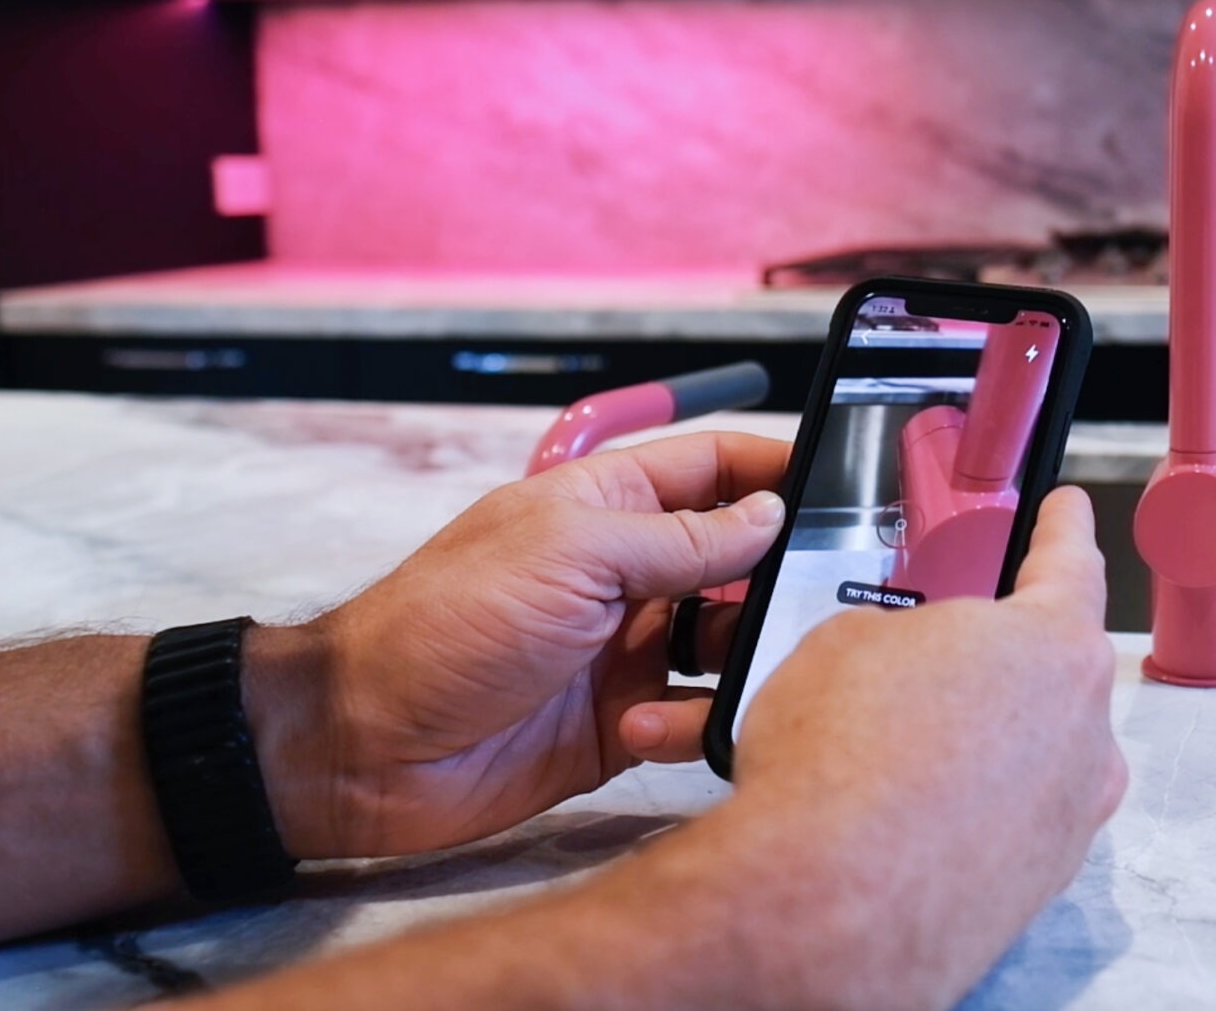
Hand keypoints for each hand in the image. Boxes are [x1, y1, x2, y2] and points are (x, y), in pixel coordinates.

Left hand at [246, 431, 789, 859]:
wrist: (362, 746)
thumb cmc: (451, 623)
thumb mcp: (571, 556)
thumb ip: (680, 538)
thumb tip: (773, 516)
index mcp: (611, 506)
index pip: (717, 469)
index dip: (781, 473)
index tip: (853, 491)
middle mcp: (630, 573)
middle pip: (742, 562)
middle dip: (781, 582)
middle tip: (823, 604)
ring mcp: (631, 648)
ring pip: (732, 645)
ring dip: (743, 660)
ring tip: (741, 675)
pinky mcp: (628, 723)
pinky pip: (696, 716)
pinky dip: (690, 723)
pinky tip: (645, 728)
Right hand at [678, 485, 1128, 1006]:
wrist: (826, 903)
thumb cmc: (838, 763)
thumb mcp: (844, 643)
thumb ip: (903, 634)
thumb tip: (906, 661)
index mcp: (1054, 648)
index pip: (1069, 564)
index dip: (1062, 529)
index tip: (1068, 512)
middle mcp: (1086, 736)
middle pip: (1050, 673)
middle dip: (994, 665)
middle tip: (933, 667)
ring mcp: (1069, 818)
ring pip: (1031, 755)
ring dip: (979, 747)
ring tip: (894, 759)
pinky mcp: (1038, 885)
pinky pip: (1009, 822)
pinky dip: (968, 813)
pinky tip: (904, 816)